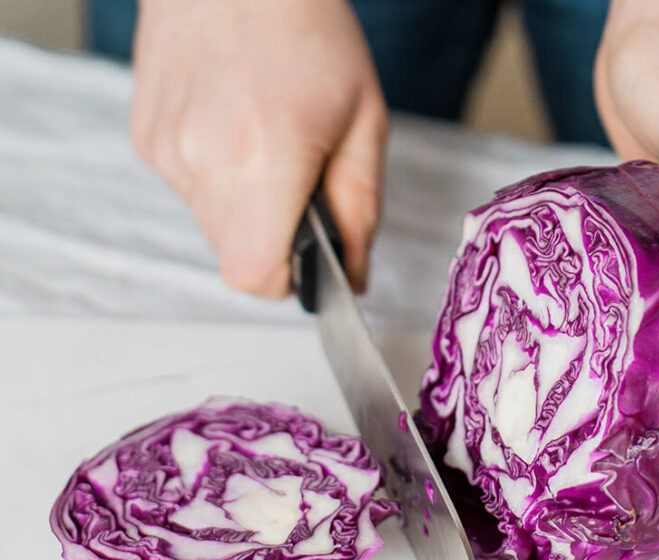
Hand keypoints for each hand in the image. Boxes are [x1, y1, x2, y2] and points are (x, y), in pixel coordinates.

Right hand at [130, 0, 387, 296]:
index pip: (255, 276)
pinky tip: (234, 127)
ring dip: (245, 206)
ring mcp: (164, 149)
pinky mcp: (144, 137)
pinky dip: (217, 177)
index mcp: (263, 159)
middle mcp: (201, 161)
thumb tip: (353, 277)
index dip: (287, 279)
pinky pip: (189, 189)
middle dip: (274, 240)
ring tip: (265, 143)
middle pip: (235, 257)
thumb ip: (361, 212)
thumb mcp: (364, 123)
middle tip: (298, 183)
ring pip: (212, 224)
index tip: (309, 256)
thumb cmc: (308, 31)